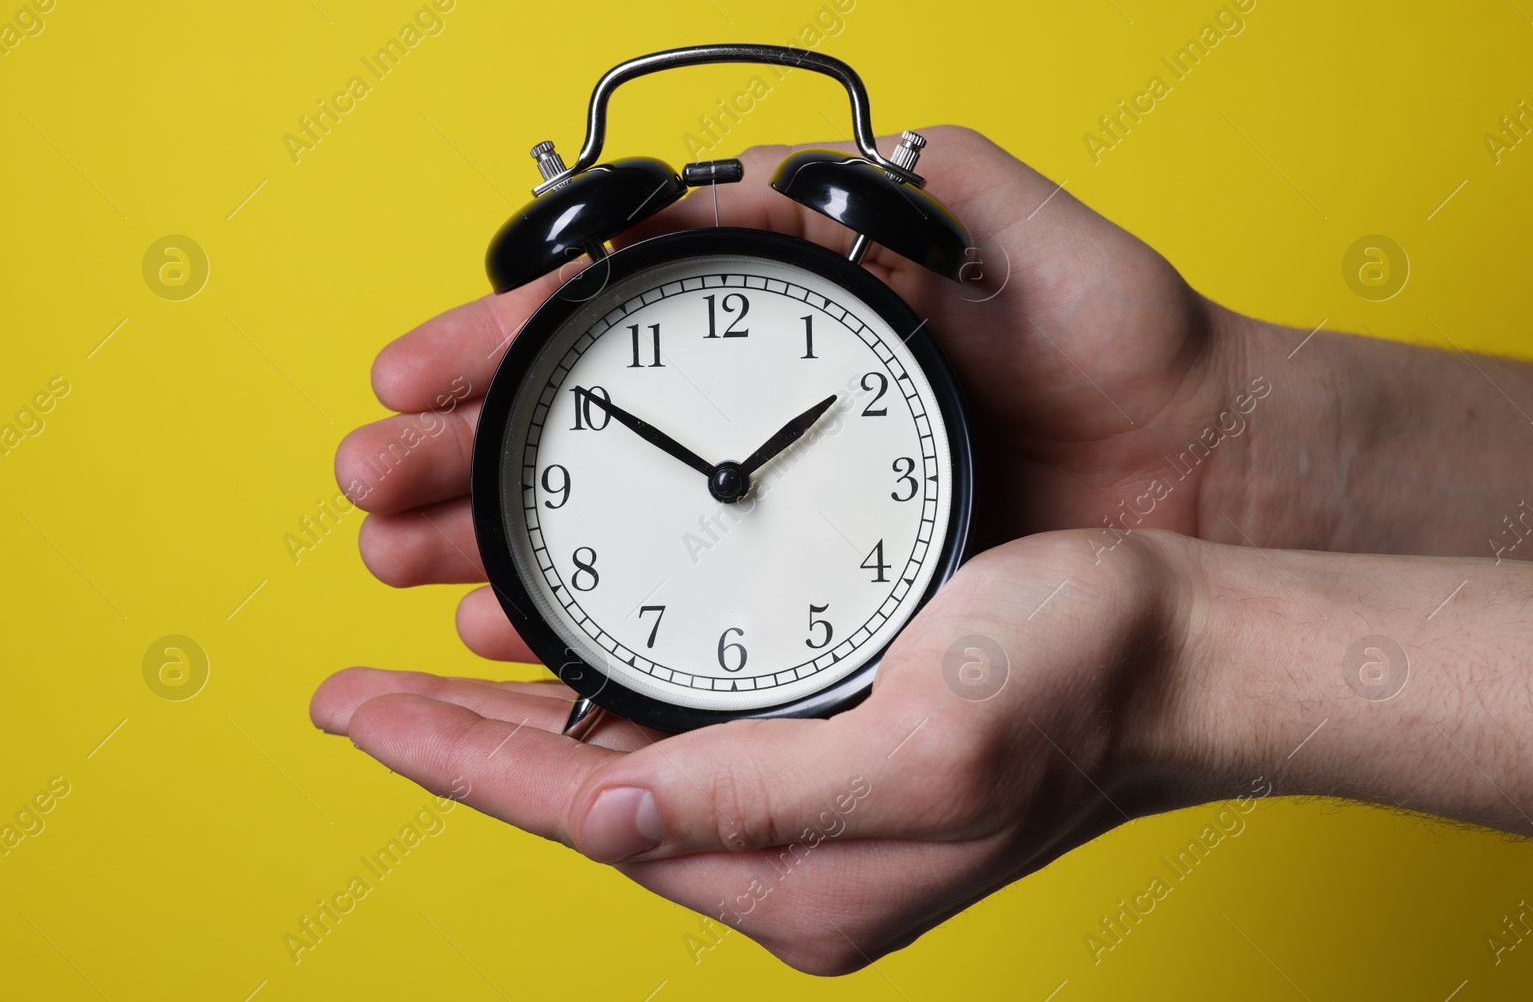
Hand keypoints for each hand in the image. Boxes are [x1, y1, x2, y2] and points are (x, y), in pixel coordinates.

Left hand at [313, 531, 1191, 973]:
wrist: (1181, 659)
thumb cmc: (1080, 683)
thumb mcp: (927, 739)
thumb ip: (761, 794)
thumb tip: (611, 817)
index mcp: (803, 872)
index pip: (580, 817)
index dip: (452, 760)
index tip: (351, 710)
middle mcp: (794, 863)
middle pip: (581, 805)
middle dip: (462, 751)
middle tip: (359, 698)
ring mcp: (814, 823)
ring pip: (624, 778)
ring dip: (525, 734)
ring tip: (434, 690)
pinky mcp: (836, 768)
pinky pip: (683, 749)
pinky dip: (609, 713)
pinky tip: (575, 682)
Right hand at [332, 126, 1268, 651]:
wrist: (1209, 471)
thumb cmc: (1132, 352)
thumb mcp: (1030, 239)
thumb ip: (917, 189)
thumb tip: (762, 164)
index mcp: (800, 313)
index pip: (616, 320)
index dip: (504, 343)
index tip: (410, 371)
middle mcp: (778, 402)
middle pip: (584, 426)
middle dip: (464, 453)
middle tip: (369, 486)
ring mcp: (796, 497)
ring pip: (610, 519)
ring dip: (496, 538)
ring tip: (406, 560)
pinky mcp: (824, 577)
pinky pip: (680, 597)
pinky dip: (589, 613)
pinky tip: (511, 627)